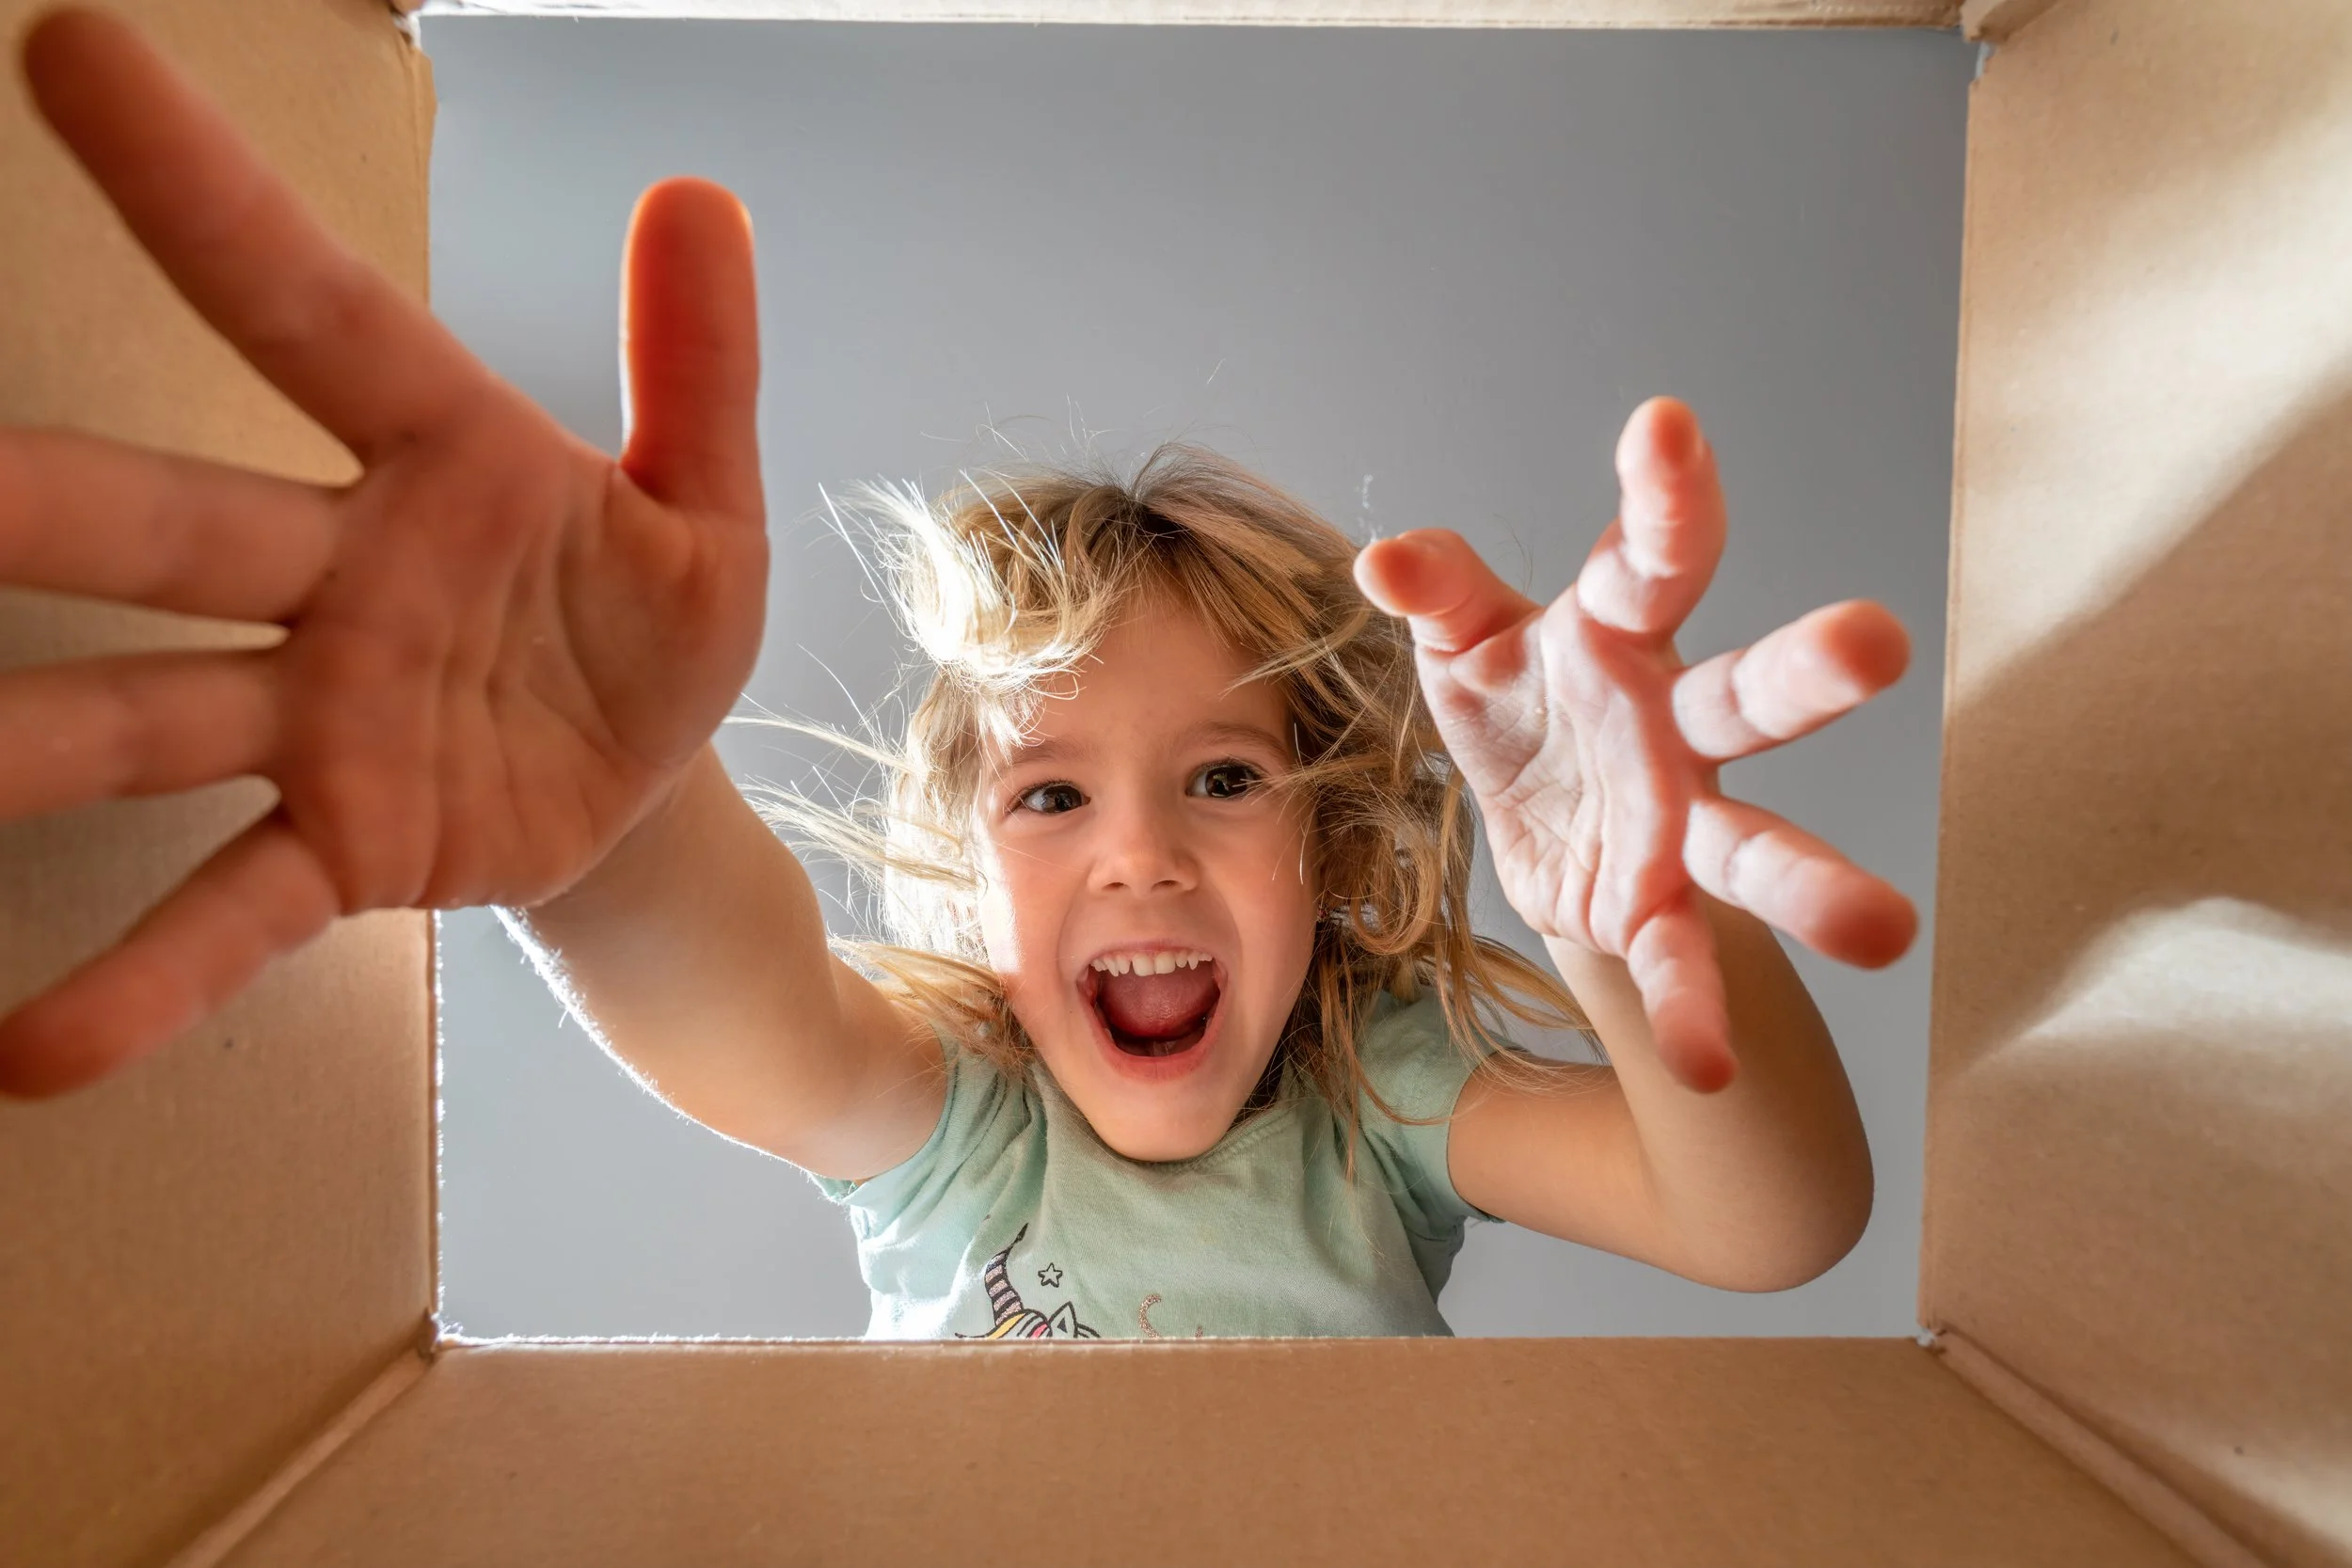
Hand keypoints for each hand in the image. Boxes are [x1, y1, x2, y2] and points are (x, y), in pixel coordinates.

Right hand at [0, 12, 766, 1095]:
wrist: (645, 781)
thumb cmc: (646, 618)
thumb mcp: (705, 503)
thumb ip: (699, 368)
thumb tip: (702, 199)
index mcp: (439, 460)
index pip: (311, 313)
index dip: (203, 196)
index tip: (73, 57)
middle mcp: (339, 577)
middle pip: (168, 521)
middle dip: (30, 498)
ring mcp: (321, 718)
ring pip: (143, 716)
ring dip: (18, 741)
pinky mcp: (342, 842)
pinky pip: (230, 907)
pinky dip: (142, 981)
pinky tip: (30, 1053)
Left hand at [1354, 397, 1916, 1092]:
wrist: (1539, 819)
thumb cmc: (1517, 699)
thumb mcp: (1466, 644)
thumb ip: (1440, 595)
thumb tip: (1385, 555)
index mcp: (1618, 636)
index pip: (1650, 560)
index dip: (1663, 497)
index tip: (1663, 425)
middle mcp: (1674, 722)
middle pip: (1747, 692)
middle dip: (1805, 670)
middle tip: (1874, 643)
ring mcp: (1683, 819)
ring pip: (1756, 847)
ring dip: (1813, 887)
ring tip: (1883, 932)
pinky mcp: (1663, 905)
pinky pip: (1683, 959)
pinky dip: (1692, 1011)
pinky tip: (1706, 1067)